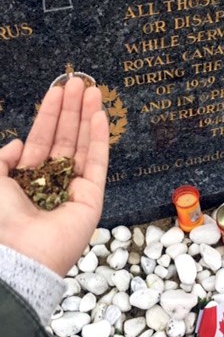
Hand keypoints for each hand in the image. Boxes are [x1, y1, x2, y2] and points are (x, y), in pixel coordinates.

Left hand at [0, 77, 108, 275]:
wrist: (17, 253)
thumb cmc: (1, 219)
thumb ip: (3, 159)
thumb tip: (19, 143)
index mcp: (28, 178)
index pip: (42, 138)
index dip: (50, 113)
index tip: (58, 90)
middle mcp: (52, 181)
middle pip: (65, 137)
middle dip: (71, 109)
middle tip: (78, 82)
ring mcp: (73, 189)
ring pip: (82, 145)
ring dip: (87, 117)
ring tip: (91, 91)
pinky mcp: (92, 198)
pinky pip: (97, 162)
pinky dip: (99, 138)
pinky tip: (100, 116)